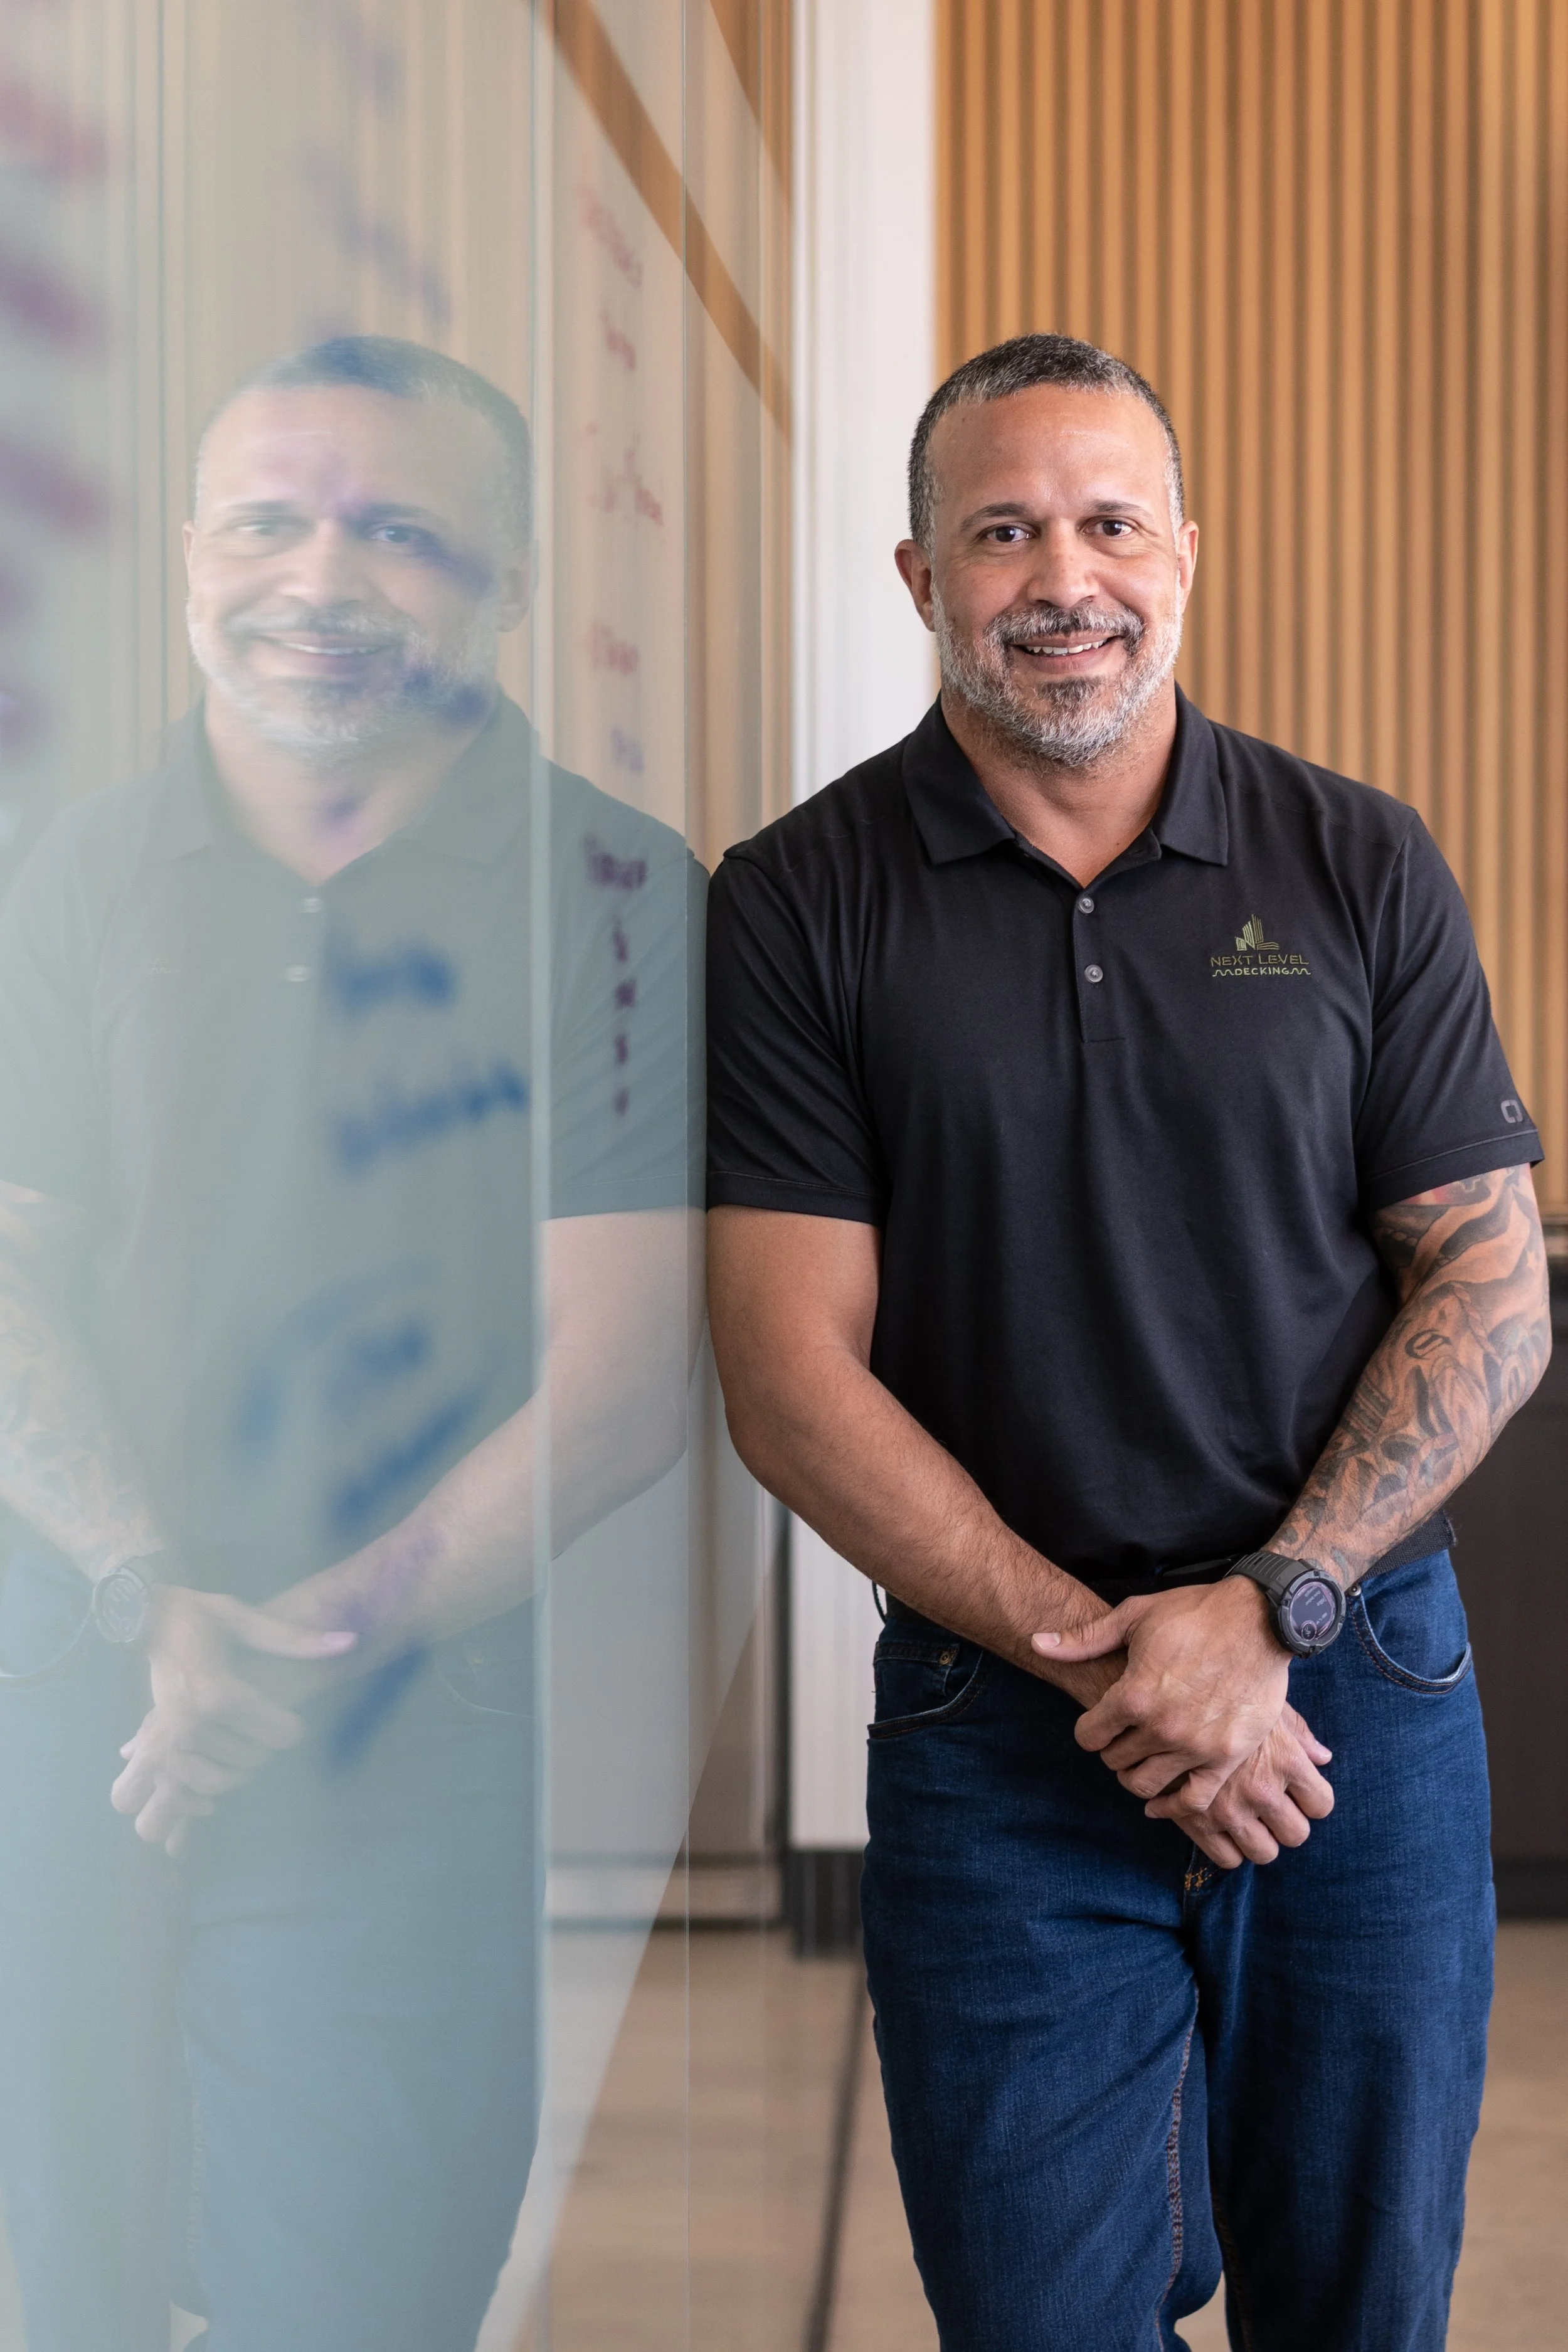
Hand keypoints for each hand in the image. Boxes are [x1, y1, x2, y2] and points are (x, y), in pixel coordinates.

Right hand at [110, 1586, 354, 1853]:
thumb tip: (351, 1642)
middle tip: (261, 1722)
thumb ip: (296, 1639)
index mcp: (219, 1694)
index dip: (292, 1728)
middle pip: (255, 1758)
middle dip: (266, 1744)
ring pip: (224, 1781)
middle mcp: (192, 1724)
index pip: (279, 1733)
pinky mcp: (157, 1750)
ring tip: (241, 1742)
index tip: (289, 1717)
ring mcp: (170, 1742)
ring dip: (240, 1769)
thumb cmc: (198, 1617)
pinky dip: (206, 1792)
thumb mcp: (246, 1619)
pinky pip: (190, 1791)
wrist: (144, 1621)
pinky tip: (217, 1774)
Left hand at [1033, 1577, 1291, 1811]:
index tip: (1099, 1723)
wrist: (1261, 1619)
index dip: (1089, 1729)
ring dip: (1138, 1775)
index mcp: (1133, 1694)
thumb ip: (1084, 1639)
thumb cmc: (1194, 1613)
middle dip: (1113, 1749)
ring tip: (1143, 1760)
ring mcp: (1196, 1747)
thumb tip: (1036, 1643)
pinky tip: (1163, 1803)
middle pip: (1115, 1760)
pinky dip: (1173, 1807)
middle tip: (1123, 1737)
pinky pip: (1193, 1800)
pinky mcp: (1227, 1757)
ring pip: (1146, 1785)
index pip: (1089, 1736)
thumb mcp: (1134, 1617)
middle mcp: (1161, 1728)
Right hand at [1146, 1704, 1334, 1868]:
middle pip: (1296, 1834)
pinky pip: (1227, 1858)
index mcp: (1286, 1759)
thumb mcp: (1266, 1704)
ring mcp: (1230, 1808)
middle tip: (1271, 1809)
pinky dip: (1227, 1848)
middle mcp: (1263, 1789)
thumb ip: (1297, 1733)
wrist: (1165, 1695)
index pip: (1321, 1805)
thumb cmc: (1221, 1694)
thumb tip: (1322, 1758)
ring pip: (1264, 1853)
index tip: (1298, 1794)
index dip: (1311, 1802)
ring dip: (1258, 1839)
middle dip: (1285, 1824)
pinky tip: (1220, 1825)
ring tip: (1245, 1819)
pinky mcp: (1198, 1820)